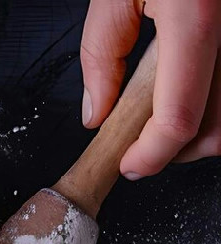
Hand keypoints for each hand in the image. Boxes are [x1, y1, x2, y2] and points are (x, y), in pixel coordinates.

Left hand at [81, 0, 220, 176]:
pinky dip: (218, 98)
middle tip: (144, 145)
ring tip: (164, 116)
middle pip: (219, 124)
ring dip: (203, 127)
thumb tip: (97, 114)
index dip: (152, 155)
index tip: (130, 165)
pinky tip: (193, 88)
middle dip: (179, 148)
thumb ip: (103, 55)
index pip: (179, 116)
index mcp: (198, 16)